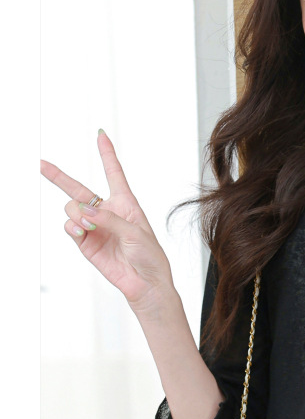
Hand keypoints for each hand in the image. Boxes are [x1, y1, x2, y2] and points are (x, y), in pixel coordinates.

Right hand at [41, 130, 175, 311]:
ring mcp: (94, 227)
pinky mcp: (85, 242)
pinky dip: (72, 227)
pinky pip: (70, 227)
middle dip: (59, 176)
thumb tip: (85, 211)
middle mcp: (107, 212)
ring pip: (72, 209)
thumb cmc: (149, 256)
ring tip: (88, 227)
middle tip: (42, 164)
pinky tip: (82, 232)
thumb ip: (110, 219)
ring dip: (76, 214)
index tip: (101, 135)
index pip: (114, 173)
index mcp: (125, 203)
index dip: (107, 154)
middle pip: (78, 188)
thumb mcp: (135, 233)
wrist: (145, 283)